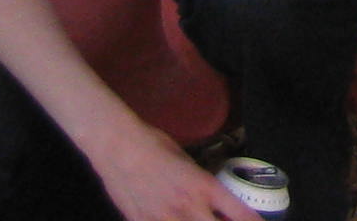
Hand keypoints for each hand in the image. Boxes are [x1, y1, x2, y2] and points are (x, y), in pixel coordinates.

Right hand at [86, 124, 257, 220]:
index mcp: (203, 186)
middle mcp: (188, 208)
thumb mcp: (186, 159)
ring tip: (201, 220)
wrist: (118, 147)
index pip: (238, 213)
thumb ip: (200, 181)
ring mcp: (163, 220)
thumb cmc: (154, 144)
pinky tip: (175, 220)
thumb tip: (212, 197)